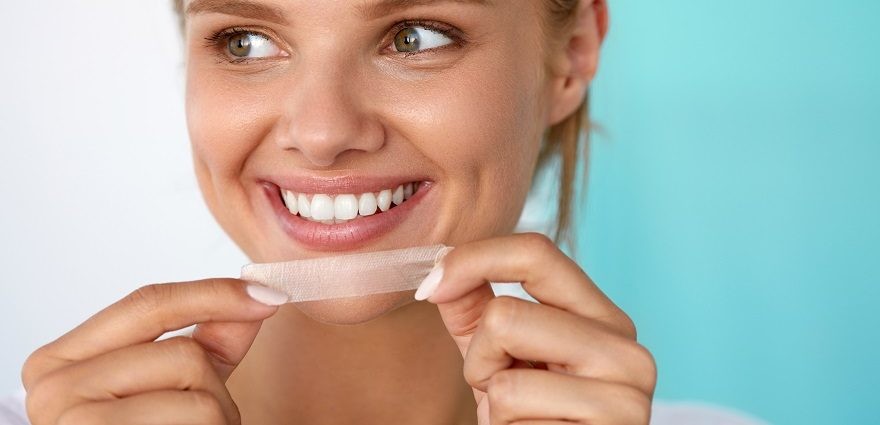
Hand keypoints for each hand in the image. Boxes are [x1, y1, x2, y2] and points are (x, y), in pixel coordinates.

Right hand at [21, 278, 284, 424]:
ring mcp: (73, 423)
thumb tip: (258, 294)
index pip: (148, 303)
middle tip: (202, 417)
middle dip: (212, 386)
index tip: (269, 294)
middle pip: (182, 354)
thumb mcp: (174, 384)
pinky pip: (197, 421)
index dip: (215, 294)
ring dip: (216, 418)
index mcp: (59, 362)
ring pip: (198, 396)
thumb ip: (210, 338)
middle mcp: (53, 390)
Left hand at [418, 233, 656, 424]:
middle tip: (501, 389)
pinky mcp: (612, 423)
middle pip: (507, 313)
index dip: (473, 259)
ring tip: (523, 417)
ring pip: (506, 358)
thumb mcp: (499, 359)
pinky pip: (516, 400)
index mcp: (600, 317)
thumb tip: (441, 266)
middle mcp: (624, 344)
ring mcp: (626, 387)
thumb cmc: (531, 422)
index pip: (536, 251)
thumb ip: (476, 309)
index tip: (431, 285)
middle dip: (481, 357)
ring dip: (494, 395)